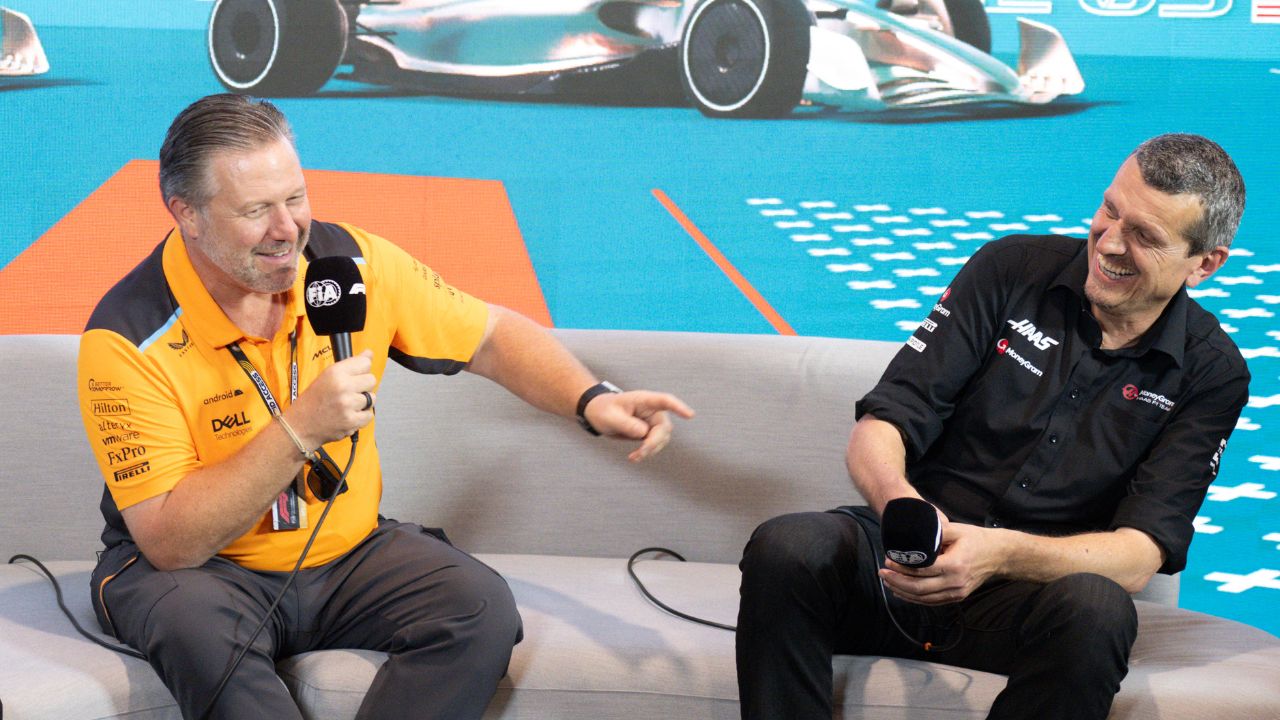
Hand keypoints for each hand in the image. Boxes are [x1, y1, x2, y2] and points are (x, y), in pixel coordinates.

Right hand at [287, 349, 377, 448]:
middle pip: (371, 380)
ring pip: (372, 398)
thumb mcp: (327, 376)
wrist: (301, 425)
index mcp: (335, 372)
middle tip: (350, 392)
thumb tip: (369, 354)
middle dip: (364, 386)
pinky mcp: (351, 420)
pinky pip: (369, 415)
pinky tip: (349, 414)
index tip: (358, 374)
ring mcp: (348, 404)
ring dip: (363, 402)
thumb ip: (350, 365)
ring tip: (348, 404)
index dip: (363, 369)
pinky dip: (362, 416)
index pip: (365, 362)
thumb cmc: (314, 400)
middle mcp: (342, 386)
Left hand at [583, 390, 694, 461]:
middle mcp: (653, 410)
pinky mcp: (650, 432)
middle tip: (639, 453)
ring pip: (662, 439)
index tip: (690, 415)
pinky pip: (655, 445)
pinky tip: (634, 457)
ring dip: (650, 450)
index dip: (678, 408)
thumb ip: (627, 424)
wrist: (598, 414)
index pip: (665, 401)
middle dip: (654, 442)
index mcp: (644, 400)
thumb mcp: (610, 417)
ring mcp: (653, 422)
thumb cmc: (604, 410)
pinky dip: (647, 452)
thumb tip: (644, 433)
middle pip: (664, 428)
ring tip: (634, 457)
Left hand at [879, 521, 1002, 605]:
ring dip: (903, 591)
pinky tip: (902, 592)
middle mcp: (955, 582)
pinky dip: (915, 598)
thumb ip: (935, 531)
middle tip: (882, 573)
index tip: (889, 560)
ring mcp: (957, 592)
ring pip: (924, 598)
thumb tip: (913, 533)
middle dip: (897, 581)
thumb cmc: (977, 540)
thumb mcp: (956, 530)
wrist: (999, 555)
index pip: (921, 570)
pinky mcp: (957, 597)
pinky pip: (932, 601)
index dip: (902, 567)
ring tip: (887, 582)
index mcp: (955, 565)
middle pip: (919, 587)